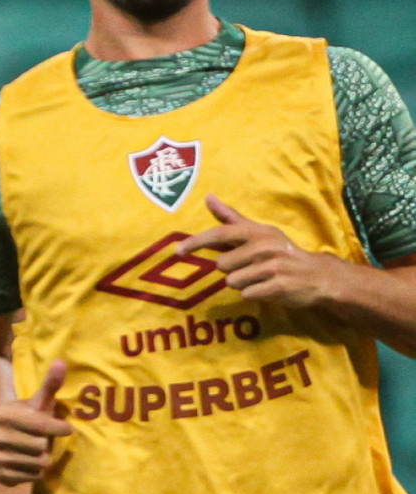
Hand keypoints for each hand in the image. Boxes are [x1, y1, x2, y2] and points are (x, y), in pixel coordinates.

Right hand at [0, 359, 72, 486]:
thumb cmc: (26, 420)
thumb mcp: (37, 403)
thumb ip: (50, 385)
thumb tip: (61, 362)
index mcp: (3, 415)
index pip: (40, 426)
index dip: (58, 428)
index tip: (67, 429)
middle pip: (40, 446)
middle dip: (46, 444)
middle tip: (40, 440)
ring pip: (38, 463)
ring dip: (43, 459)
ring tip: (35, 452)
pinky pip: (33, 477)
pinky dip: (36, 472)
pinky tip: (29, 463)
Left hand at [176, 195, 344, 307]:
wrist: (316, 275)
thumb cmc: (281, 253)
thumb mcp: (258, 233)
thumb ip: (231, 218)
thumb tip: (208, 198)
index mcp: (257, 231)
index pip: (220, 233)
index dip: (197, 242)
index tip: (177, 251)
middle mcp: (264, 245)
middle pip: (222, 265)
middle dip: (231, 270)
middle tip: (251, 268)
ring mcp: (272, 266)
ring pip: (232, 282)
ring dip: (242, 284)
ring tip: (260, 278)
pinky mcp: (277, 286)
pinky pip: (247, 295)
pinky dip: (253, 294)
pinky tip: (267, 288)